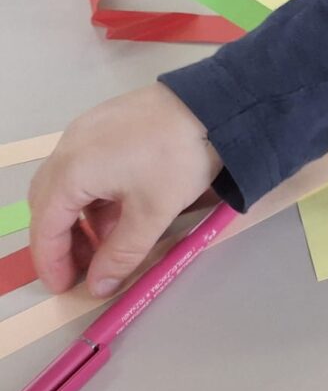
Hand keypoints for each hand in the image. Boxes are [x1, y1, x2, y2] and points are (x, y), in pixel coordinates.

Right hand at [28, 83, 223, 296]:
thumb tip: (98, 286)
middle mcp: (69, 145)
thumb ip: (121, 254)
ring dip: (82, 215)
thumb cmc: (180, 158)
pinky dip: (95, 191)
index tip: (64, 287)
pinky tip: (122, 206)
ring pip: (68, 182)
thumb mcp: (152, 213)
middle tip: (86, 265)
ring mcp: (87, 128)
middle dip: (64, 239)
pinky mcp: (107, 120)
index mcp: (72, 170)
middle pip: (49, 202)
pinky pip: (86, 162)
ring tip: (111, 238)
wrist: (218, 103)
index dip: (52, 262)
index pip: (46, 226)